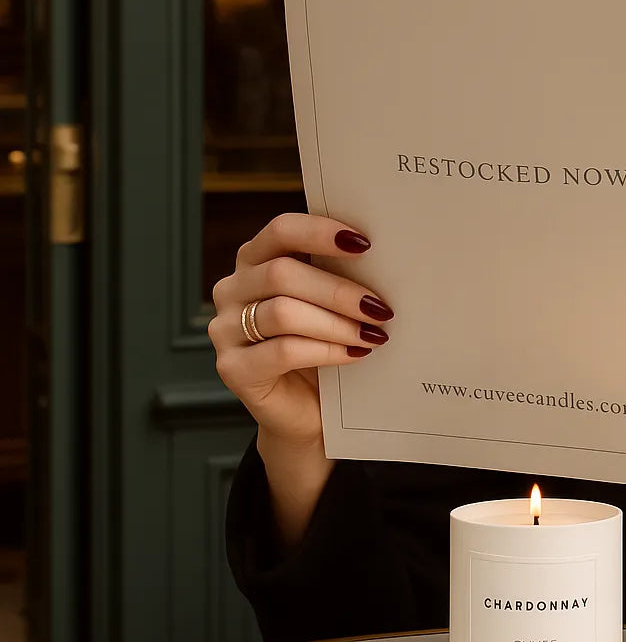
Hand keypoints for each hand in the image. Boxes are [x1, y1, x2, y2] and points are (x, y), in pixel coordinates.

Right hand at [209, 213, 393, 545]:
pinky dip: (326, 351)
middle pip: (282, 273)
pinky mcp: (233, 368)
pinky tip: (354, 354)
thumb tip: (384, 257)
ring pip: (283, 312)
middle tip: (380, 307)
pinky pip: (282, 351)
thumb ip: (339, 275)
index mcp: (255, 260)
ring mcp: (226, 330)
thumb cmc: (323, 346)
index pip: (281, 231)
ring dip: (336, 323)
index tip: (364, 243)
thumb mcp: (330, 304)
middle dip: (339, 290)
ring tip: (372, 334)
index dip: (320, 232)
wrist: (307, 410)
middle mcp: (233, 290)